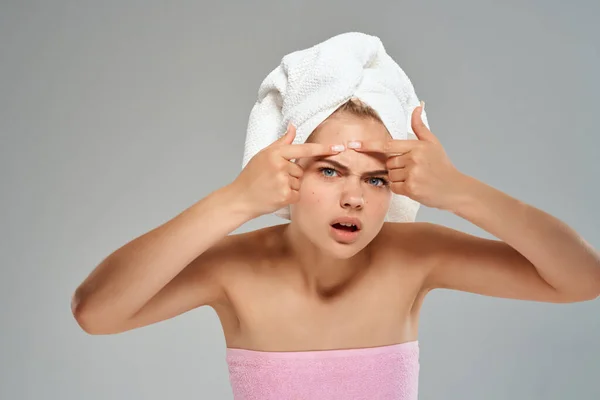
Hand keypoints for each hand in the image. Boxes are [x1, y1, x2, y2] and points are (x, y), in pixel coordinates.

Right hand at [233, 123, 342, 217]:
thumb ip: (282, 142)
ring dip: (290, 186)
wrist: (240, 198)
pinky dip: (290, 197)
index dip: (323, 149)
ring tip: (273, 187)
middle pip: (301, 169)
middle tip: (274, 179)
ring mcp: (282, 181)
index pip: (304, 149)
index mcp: (275, 153)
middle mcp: (280, 165)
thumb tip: (293, 127)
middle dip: (291, 175)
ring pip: (300, 182)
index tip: (339, 148)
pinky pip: (298, 194)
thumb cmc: (252, 176)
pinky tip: (276, 196)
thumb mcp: (264, 155)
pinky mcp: (285, 195)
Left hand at [350, 102, 468, 209]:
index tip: (353, 145)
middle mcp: (414, 159)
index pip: (387, 145)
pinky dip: (400, 188)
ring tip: (416, 178)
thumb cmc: (442, 166)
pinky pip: (394, 187)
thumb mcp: (433, 143)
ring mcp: (412, 174)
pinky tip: (414, 187)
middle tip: (413, 169)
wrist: (455, 188)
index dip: (368, 145)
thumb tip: (417, 106)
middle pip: (388, 162)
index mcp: (417, 146)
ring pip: (390, 175)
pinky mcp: (411, 189)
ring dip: (398, 178)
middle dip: (396, 166)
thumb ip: (420, 126)